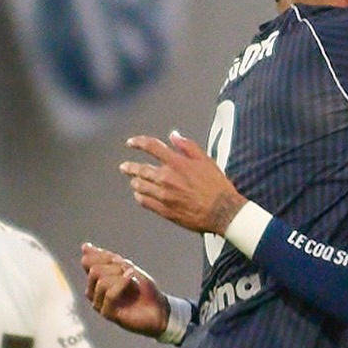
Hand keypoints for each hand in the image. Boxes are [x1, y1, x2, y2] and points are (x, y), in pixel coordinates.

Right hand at [80, 242, 167, 335]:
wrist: (159, 310)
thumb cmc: (144, 290)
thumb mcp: (128, 269)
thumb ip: (108, 259)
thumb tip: (84, 247)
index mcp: (96, 280)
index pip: (88, 262)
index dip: (104, 256)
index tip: (121, 260)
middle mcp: (94, 292)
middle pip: (94, 271)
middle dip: (114, 267)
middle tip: (130, 272)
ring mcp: (99, 304)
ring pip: (101, 282)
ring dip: (121, 278)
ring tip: (134, 280)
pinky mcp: (107, 314)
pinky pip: (109, 294)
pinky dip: (122, 284)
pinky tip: (133, 282)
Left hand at [120, 132, 243, 234]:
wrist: (222, 211)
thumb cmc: (217, 187)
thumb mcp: (206, 160)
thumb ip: (187, 146)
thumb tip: (174, 136)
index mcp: (176, 163)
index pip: (151, 147)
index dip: (138, 143)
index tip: (131, 143)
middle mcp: (167, 178)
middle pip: (140, 169)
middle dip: (130, 167)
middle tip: (125, 167)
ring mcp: (164, 195)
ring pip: (140, 186)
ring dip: (135, 182)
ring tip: (133, 181)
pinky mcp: (165, 210)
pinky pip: (145, 202)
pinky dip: (140, 197)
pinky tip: (139, 196)